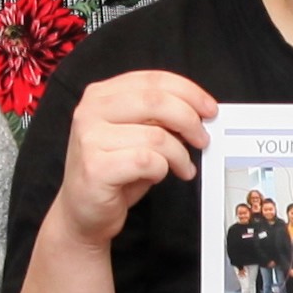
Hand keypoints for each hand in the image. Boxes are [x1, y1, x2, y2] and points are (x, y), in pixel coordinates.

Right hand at [49, 67, 214, 244]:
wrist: (83, 212)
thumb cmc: (113, 172)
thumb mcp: (136, 135)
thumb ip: (158, 118)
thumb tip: (197, 112)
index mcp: (101, 95)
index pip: (153, 79)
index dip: (188, 92)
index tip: (209, 109)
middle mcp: (91, 111)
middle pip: (156, 101)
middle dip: (190, 120)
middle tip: (202, 139)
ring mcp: (90, 138)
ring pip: (157, 136)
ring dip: (180, 154)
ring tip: (183, 167)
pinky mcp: (95, 167)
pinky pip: (147, 161)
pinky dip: (162, 170)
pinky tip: (158, 176)